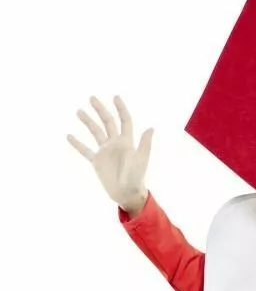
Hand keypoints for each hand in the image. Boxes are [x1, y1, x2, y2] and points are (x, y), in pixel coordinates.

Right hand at [67, 95, 152, 210]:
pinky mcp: (97, 161)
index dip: (121, 109)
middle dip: (100, 110)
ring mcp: (105, 151)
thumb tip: (151, 128)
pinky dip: (78, 144)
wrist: (127, 193)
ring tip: (79, 111)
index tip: (115, 97)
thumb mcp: (141, 159)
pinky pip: (86, 150)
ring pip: (95, 132)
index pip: (124, 121)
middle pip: (107, 122)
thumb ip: (145, 144)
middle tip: (91, 98)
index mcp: (127, 141)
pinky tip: (69, 136)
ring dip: (88, 122)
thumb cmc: (137, 178)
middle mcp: (115, 143)